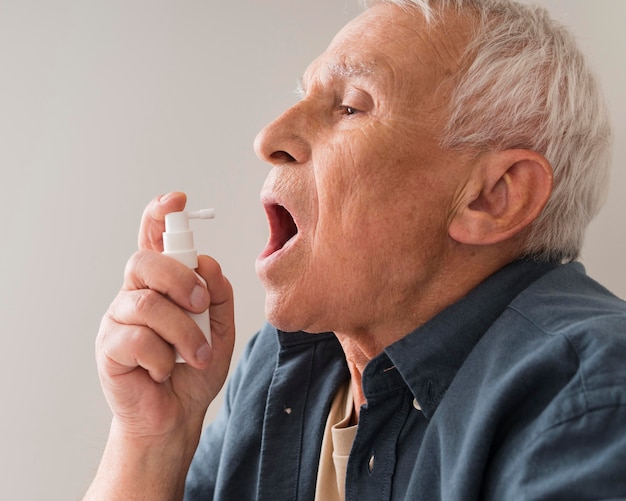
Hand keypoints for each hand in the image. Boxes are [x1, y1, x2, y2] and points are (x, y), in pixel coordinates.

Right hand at [96, 192, 234, 441]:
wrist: (178, 414)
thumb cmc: (195, 368)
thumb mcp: (221, 330)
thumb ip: (218, 296)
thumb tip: (208, 263)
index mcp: (162, 284)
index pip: (153, 240)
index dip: (159, 216)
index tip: (176, 200)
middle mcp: (136, 293)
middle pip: (145, 261)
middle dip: (180, 279)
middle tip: (200, 304)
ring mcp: (118, 318)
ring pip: (148, 304)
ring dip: (183, 333)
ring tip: (196, 356)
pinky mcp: (108, 345)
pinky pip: (137, 339)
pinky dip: (162, 358)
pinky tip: (163, 370)